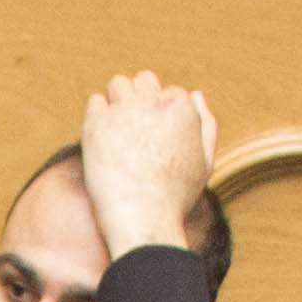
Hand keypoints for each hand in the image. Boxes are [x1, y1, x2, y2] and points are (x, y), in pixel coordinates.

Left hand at [76, 71, 220, 262]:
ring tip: (116, 132)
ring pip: (118, 84)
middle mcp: (153, 100)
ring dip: (117, 102)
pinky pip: (95, 102)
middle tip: (134, 131)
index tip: (154, 140)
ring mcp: (124, 109)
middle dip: (139, 99)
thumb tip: (195, 94)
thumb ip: (205, 124)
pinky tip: (102, 140)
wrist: (143, 220)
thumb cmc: (175, 198)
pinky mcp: (97, 122)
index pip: (168, 93)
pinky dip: (98, 116)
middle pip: (143, 81)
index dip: (160, 115)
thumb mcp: (205, 162)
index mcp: (182, 105)